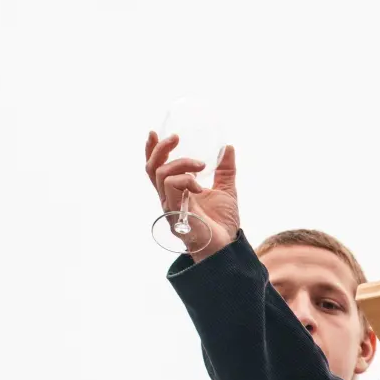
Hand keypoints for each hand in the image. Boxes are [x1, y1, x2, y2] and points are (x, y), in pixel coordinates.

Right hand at [144, 131, 239, 260]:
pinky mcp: (175, 212)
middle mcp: (168, 198)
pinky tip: (200, 186)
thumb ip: (225, 169)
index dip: (152, 151)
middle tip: (176, 138)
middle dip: (161, 149)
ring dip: (182, 163)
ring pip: (162, 174)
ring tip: (201, 166)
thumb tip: (227, 147)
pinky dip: (186, 179)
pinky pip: (171, 186)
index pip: (157, 168)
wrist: (227, 246)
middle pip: (152, 168)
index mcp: (176, 192)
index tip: (154, 133)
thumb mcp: (227, 189)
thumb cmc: (223, 223)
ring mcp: (170, 206)